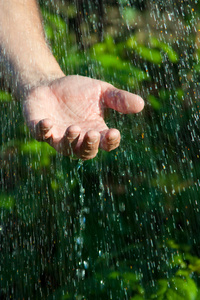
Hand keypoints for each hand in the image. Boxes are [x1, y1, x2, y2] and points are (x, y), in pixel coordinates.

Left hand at [23, 75, 143, 159]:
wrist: (49, 84)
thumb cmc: (77, 91)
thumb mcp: (101, 91)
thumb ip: (119, 99)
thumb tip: (141, 104)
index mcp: (95, 131)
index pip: (106, 143)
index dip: (111, 141)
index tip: (114, 132)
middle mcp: (78, 139)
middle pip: (86, 152)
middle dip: (90, 145)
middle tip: (92, 133)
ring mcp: (58, 137)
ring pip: (66, 148)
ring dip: (70, 140)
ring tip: (74, 128)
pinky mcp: (40, 130)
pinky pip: (41, 136)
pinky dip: (44, 131)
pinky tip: (47, 122)